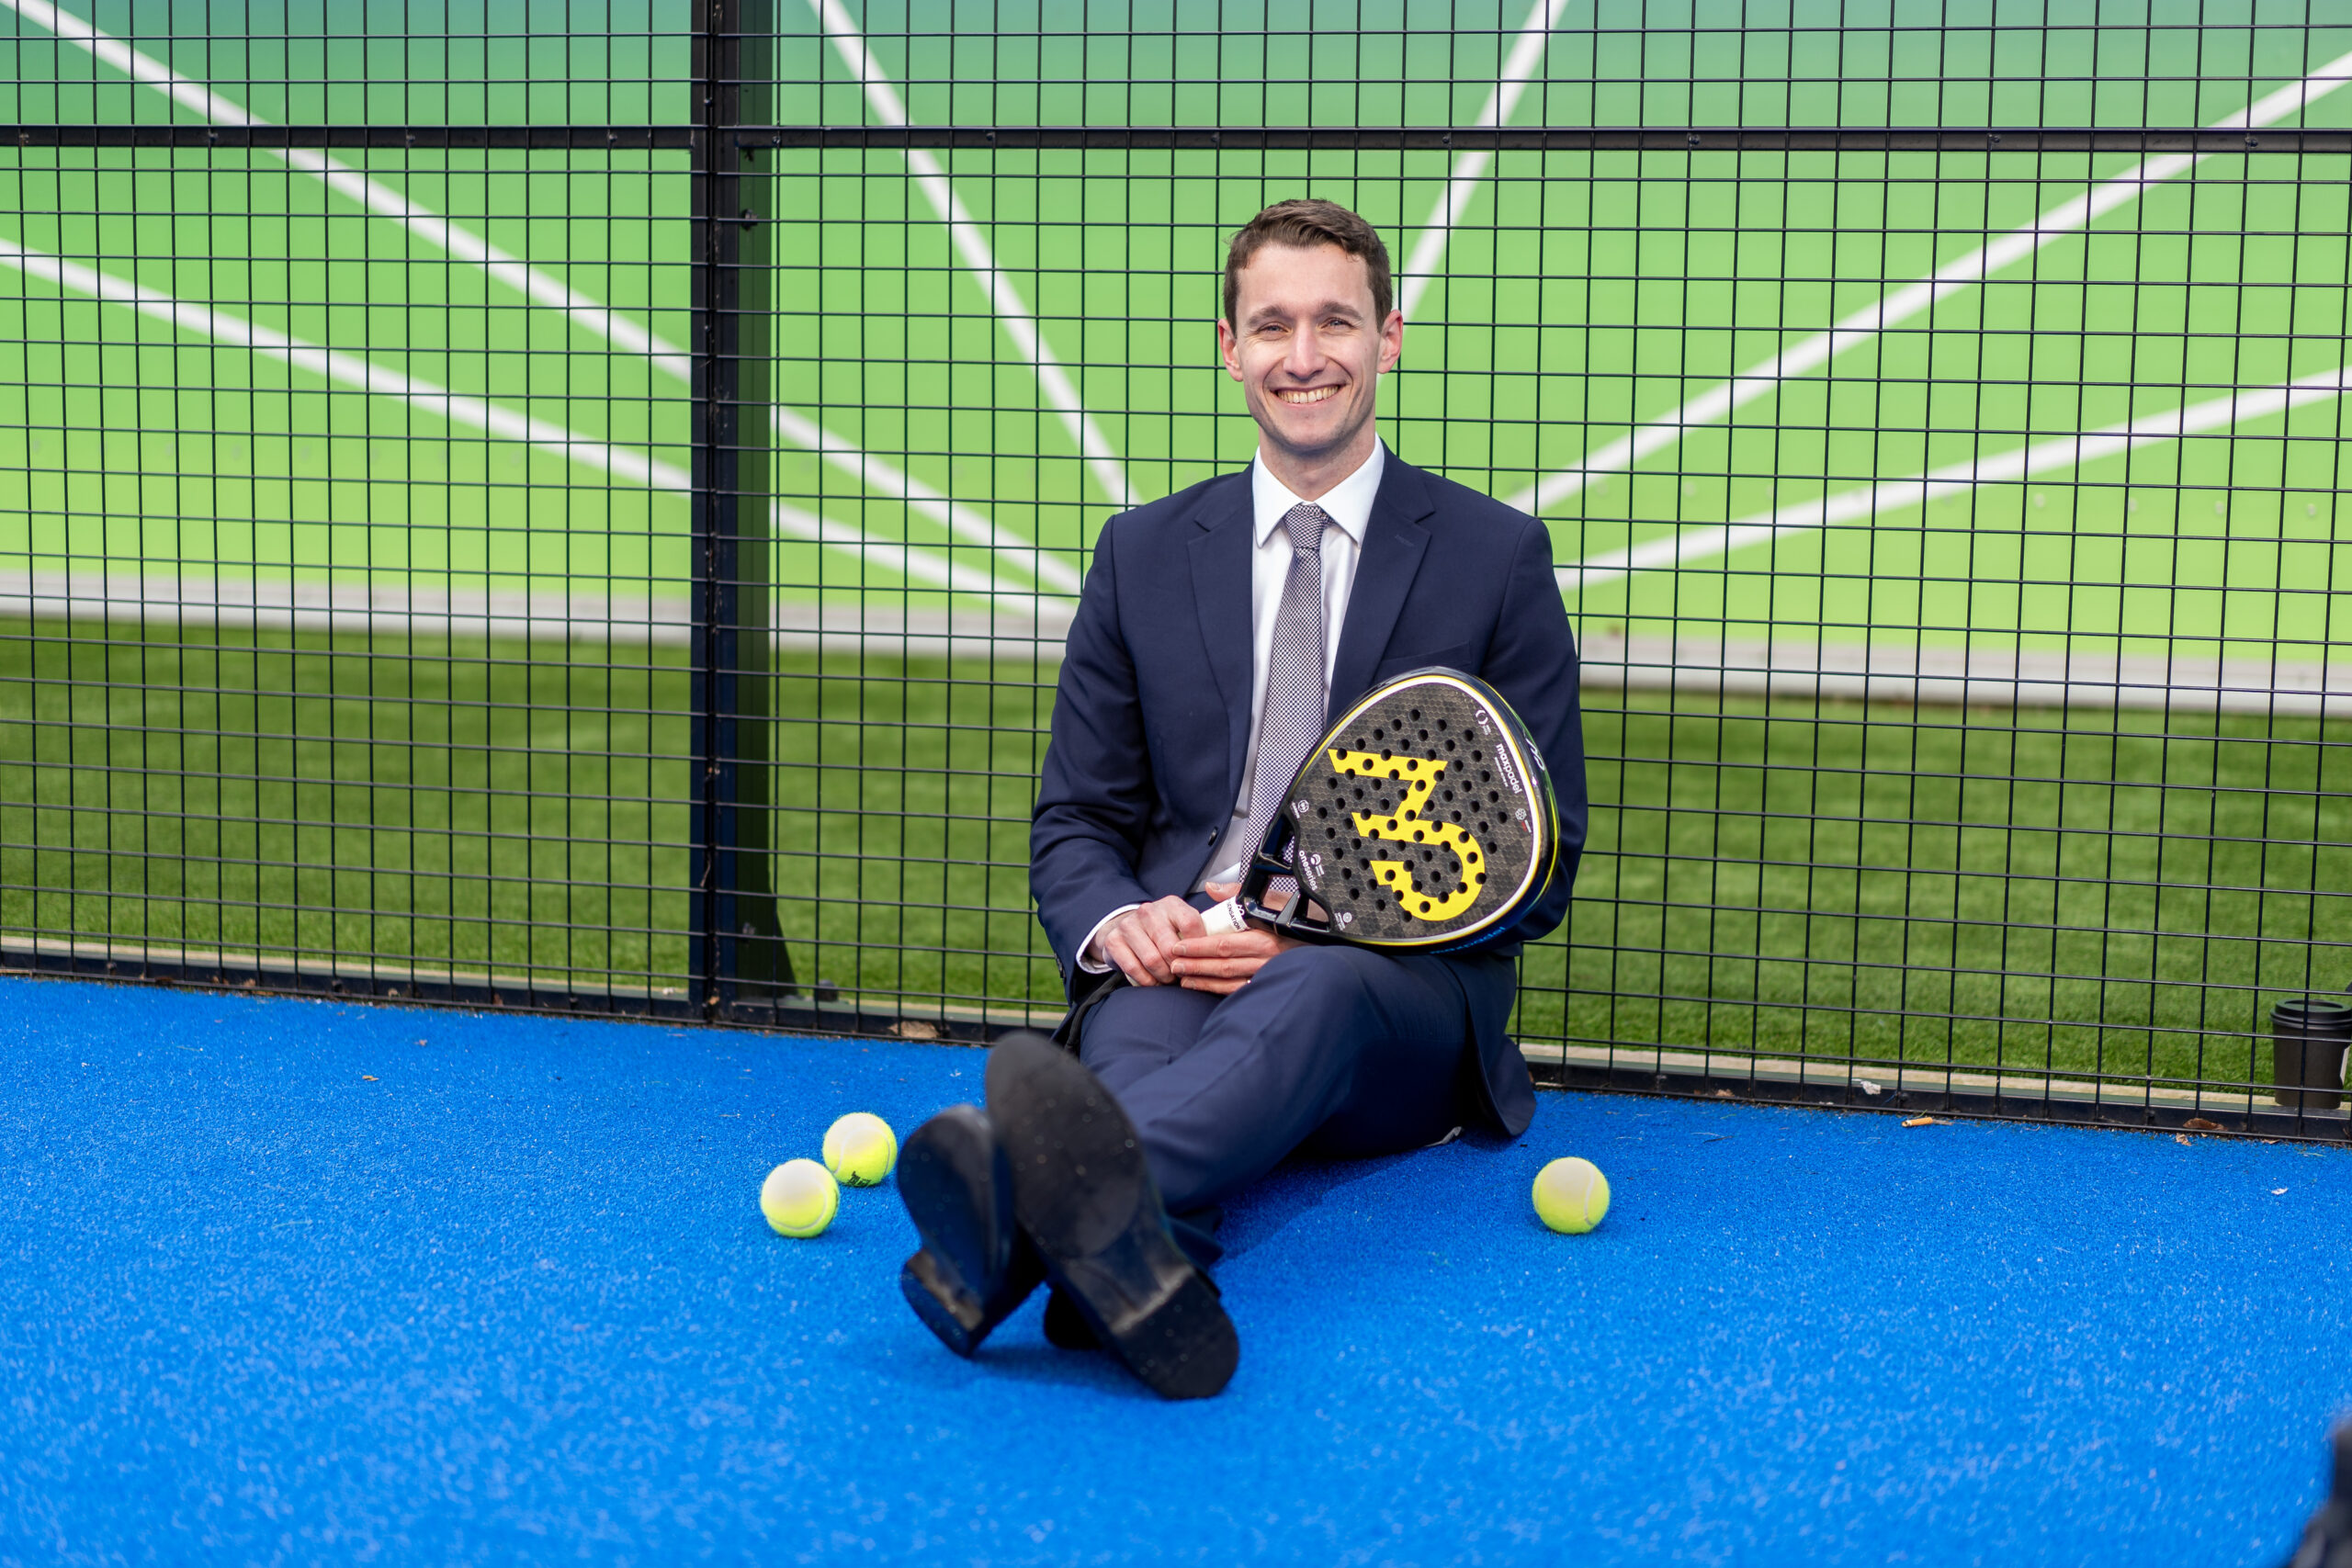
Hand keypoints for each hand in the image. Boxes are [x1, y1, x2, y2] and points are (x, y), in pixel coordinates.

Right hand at [1097, 895, 1209, 986]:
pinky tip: (1153, 981)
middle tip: (1183, 976)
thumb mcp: (1182, 924)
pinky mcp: (1114, 941)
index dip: (1199, 947)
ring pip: (1153, 960)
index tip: (1201, 960)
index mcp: (1172, 904)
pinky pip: (1134, 968)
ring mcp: (1129, 925)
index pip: (1191, 923)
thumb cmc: (1163, 931)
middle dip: (1180, 968)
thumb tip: (1222, 948)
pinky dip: (1147, 981)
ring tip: (1169, 980)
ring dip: (1164, 977)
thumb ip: (1201, 932)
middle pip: (1171, 948)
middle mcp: (1149, 911)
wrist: (1126, 928)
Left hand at [1168, 881, 1302, 994]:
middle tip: (1173, 963)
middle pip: (1222, 965)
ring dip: (1203, 980)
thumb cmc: (1299, 918)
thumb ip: (1239, 893)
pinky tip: (1202, 987)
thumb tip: (1212, 887)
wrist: (1327, 940)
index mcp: (1264, 937)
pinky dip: (1218, 990)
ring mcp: (1266, 974)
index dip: (1199, 947)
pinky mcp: (1268, 984)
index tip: (1180, 945)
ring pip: (1229, 981)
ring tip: (1181, 978)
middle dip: (1195, 965)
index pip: (1224, 945)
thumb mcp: (1273, 898)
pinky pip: (1239, 991)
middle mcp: (1265, 959)